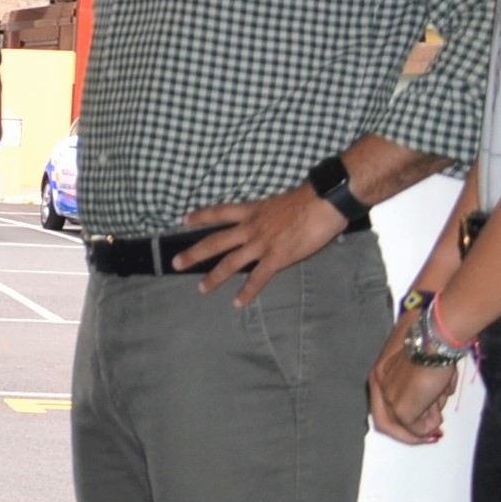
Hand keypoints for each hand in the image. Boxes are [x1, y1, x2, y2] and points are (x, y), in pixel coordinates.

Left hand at [175, 186, 348, 305]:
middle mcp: (251, 228)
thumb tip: (275, 220)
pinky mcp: (276, 258)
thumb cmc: (310, 198)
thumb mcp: (280, 202)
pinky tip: (237, 303)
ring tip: (201, 288)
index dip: (200, 216)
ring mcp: (261, 244)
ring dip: (214, 277)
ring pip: (230, 263)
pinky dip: (247, 292)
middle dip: (194, 253)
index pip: (220, 212)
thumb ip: (271, 214)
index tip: (183, 219)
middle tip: (176, 263)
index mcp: (253, 210)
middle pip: (215, 241)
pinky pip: (257, 278)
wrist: (324, 201)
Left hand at [367, 343, 456, 444]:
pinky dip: (432, 424)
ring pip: (406, 425)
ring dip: (428, 420)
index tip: (422, 423)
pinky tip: (439, 405)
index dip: (401, 418)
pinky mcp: (402, 410)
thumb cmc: (434, 346)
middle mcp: (378, 387)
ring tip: (439, 402)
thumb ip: (421, 389)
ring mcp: (389, 400)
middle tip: (432, 436)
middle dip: (411, 433)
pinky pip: (418, 429)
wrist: (435, 342)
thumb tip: (431, 408)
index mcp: (380, 373)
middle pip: (387, 423)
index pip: (383, 405)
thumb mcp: (422, 367)